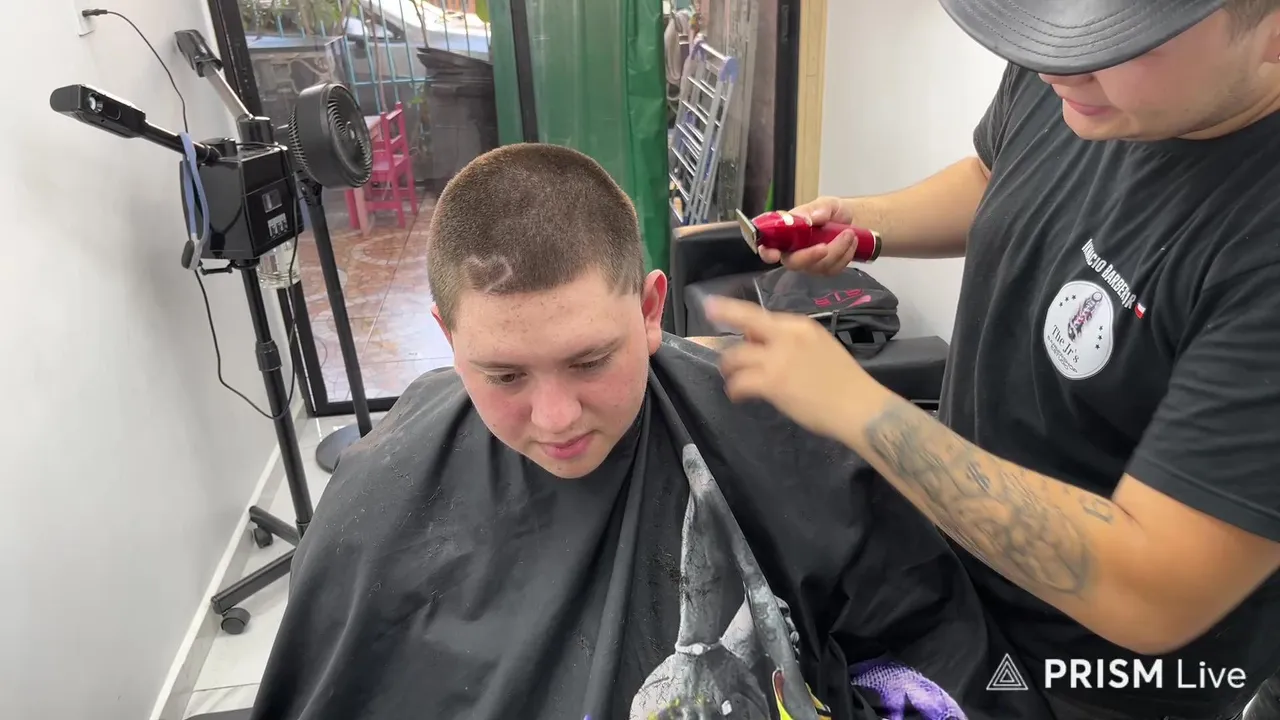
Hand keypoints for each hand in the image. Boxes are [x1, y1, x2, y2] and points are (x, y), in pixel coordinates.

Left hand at [703, 296, 874, 440]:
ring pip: (736, 356)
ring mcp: (777, 358)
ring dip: (730, 367)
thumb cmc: (845, 381)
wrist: (859, 406)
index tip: (713, 305)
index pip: (760, 314)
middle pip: (744, 320)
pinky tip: (737, 395)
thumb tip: (762, 343)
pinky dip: (735, 389)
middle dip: (724, 321)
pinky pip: (740, 382)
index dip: (733, 310)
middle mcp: (786, 335)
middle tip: (715, 339)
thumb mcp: (820, 347)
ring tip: (732, 377)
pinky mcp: (772, 382)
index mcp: (800, 325)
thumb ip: (792, 342)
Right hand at [758, 196, 859, 275]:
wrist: (852, 220)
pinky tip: (851, 242)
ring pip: (818, 266)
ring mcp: (809, 263)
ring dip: (837, 250)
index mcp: (786, 233)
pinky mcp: (824, 269)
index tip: (773, 253)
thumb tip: (809, 219)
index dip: (767, 252)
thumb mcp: (826, 203)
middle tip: (825, 246)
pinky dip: (845, 255)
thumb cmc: (832, 212)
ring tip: (849, 232)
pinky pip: (833, 269)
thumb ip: (817, 209)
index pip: (768, 246)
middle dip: (810, 256)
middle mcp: (794, 251)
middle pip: (793, 263)